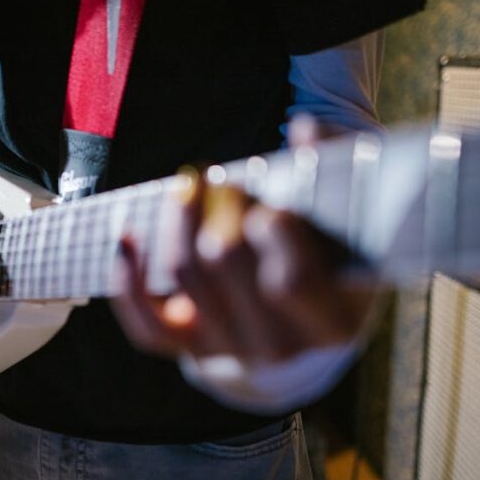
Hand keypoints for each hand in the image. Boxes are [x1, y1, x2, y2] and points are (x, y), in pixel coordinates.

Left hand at [111, 115, 378, 363]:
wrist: (309, 317)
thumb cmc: (334, 252)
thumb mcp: (351, 220)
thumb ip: (332, 170)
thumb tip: (305, 128)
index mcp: (332, 320)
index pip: (293, 282)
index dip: (275, 237)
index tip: (269, 206)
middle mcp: (282, 346)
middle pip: (227, 262)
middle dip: (222, 208)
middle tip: (229, 182)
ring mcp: (233, 351)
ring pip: (184, 275)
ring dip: (178, 219)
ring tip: (190, 183)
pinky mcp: (193, 350)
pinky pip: (147, 327)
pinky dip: (128, 282)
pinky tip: (128, 236)